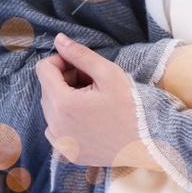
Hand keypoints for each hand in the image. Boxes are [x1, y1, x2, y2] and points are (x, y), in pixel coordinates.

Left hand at [36, 34, 156, 167]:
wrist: (148, 143)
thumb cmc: (131, 107)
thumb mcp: (108, 73)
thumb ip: (80, 54)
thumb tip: (59, 39)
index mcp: (63, 104)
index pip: (43, 69)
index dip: (61, 61)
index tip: (80, 65)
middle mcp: (56, 126)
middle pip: (47, 88)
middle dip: (66, 79)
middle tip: (92, 82)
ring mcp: (61, 143)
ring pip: (51, 108)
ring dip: (66, 98)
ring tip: (93, 99)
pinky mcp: (68, 153)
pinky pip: (56, 129)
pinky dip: (67, 119)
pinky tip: (89, 117)